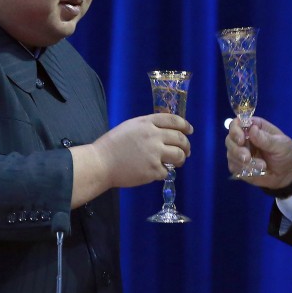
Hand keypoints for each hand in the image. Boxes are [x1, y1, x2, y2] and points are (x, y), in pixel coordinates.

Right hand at [75, 114, 192, 197]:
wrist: (101, 163)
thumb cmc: (112, 145)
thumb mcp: (130, 127)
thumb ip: (148, 126)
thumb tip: (165, 131)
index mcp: (146, 123)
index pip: (173, 120)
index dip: (184, 125)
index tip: (190, 130)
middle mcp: (153, 136)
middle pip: (180, 138)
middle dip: (186, 145)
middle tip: (186, 151)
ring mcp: (154, 153)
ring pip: (179, 155)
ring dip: (181, 159)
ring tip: (178, 162)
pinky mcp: (153, 170)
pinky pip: (167, 171)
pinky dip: (163, 172)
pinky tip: (156, 171)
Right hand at [224, 116, 291, 186]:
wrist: (288, 174)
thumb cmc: (286, 154)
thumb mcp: (280, 145)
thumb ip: (266, 139)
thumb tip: (252, 129)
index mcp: (254, 127)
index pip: (237, 123)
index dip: (235, 130)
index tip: (241, 140)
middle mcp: (244, 138)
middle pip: (229, 139)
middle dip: (237, 149)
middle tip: (247, 158)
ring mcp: (240, 152)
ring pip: (230, 154)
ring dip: (243, 162)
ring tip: (262, 167)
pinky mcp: (239, 166)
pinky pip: (233, 166)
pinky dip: (243, 170)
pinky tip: (256, 172)